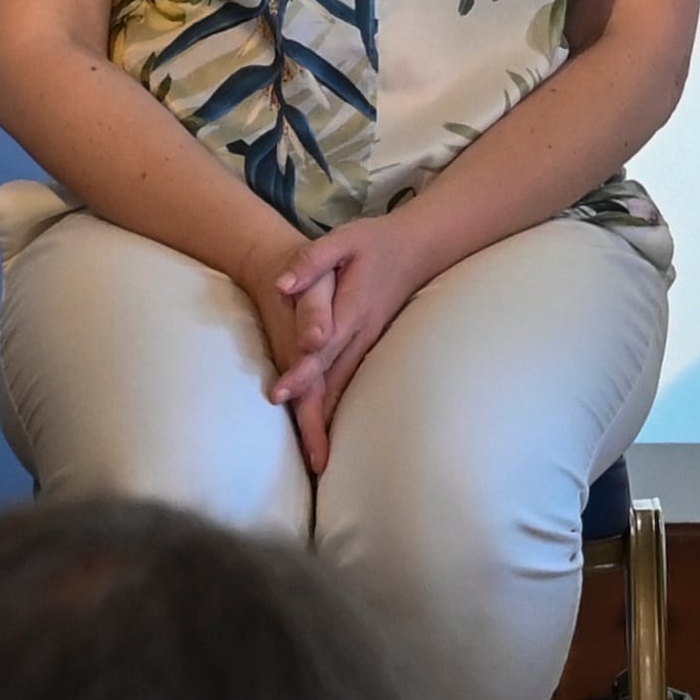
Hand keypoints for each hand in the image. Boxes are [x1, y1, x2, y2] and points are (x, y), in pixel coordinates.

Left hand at [267, 209, 451, 468]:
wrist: (421, 246)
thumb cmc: (377, 242)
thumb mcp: (344, 239)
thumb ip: (312, 260)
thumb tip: (282, 285)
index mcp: (352, 309)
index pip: (322, 347)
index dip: (301, 371)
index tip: (279, 395)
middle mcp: (362, 333)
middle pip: (336, 380)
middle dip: (319, 417)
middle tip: (311, 457)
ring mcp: (370, 342)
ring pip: (348, 387)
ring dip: (332, 421)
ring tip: (320, 460)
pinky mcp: (372, 345)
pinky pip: (353, 381)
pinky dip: (341, 407)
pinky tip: (329, 428)